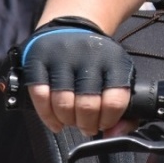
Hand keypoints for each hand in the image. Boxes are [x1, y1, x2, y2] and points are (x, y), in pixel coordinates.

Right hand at [22, 16, 134, 134]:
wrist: (71, 27)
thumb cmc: (97, 61)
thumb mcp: (118, 75)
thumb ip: (125, 109)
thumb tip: (114, 135)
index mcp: (114, 60)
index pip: (115, 100)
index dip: (108, 120)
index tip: (103, 124)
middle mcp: (89, 56)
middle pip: (87, 105)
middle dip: (86, 124)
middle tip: (85, 126)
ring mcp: (62, 57)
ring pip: (63, 103)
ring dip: (67, 121)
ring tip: (70, 121)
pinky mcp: (38, 60)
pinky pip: (40, 96)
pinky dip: (47, 116)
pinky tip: (55, 122)